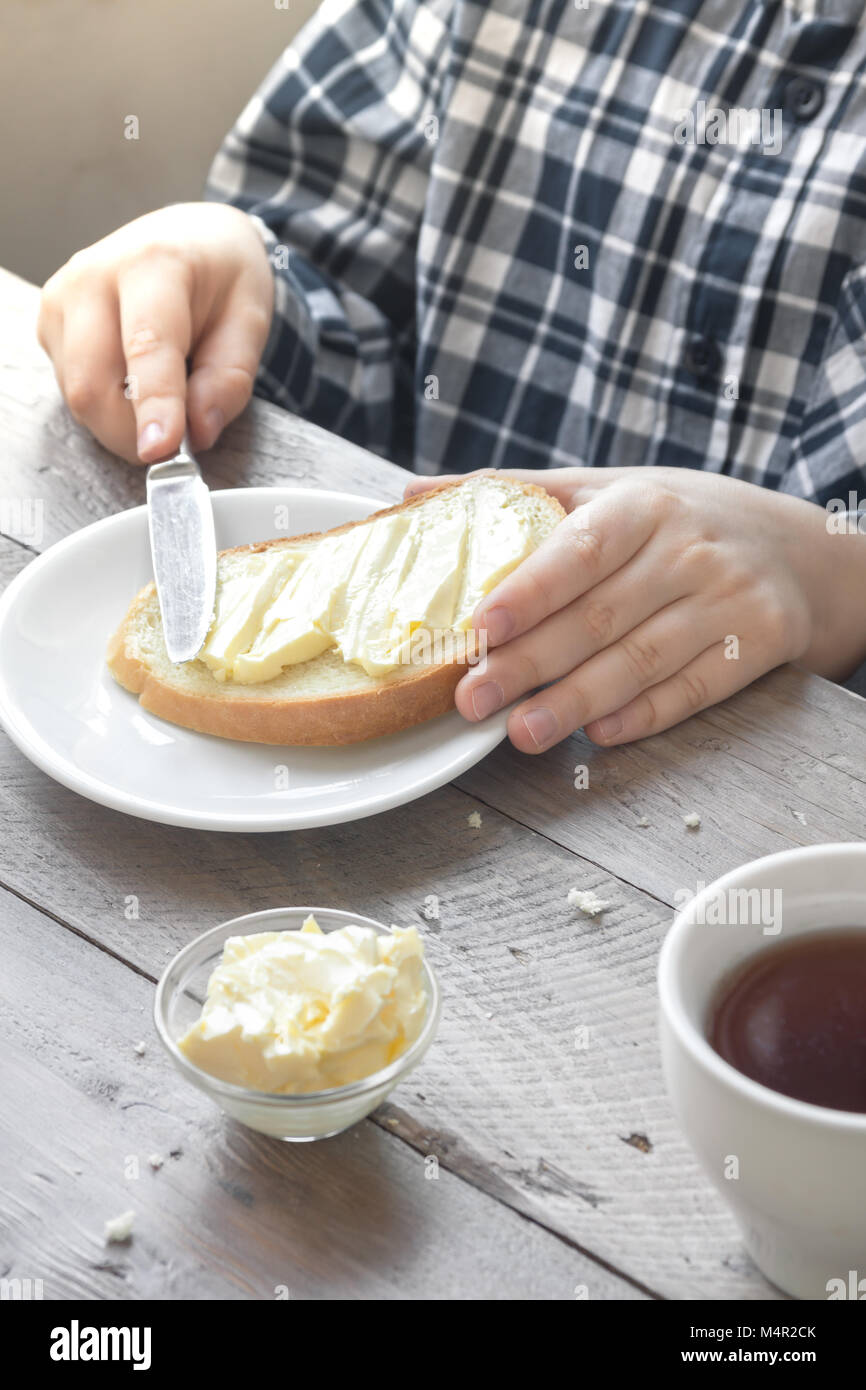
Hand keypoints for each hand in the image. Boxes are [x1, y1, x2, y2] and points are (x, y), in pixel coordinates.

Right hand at [37, 203, 273, 462]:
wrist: (188, 236)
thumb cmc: (221, 276)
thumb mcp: (250, 321)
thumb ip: (229, 380)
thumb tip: (199, 432)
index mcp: (153, 265)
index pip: (147, 346)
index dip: (154, 405)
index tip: (162, 451)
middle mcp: (92, 278)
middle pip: (92, 383)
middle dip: (132, 432)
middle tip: (174, 446)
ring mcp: (61, 301)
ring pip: (78, 395)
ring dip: (121, 422)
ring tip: (162, 399)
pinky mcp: (50, 324)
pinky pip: (72, 389)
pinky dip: (107, 406)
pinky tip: (134, 382)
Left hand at [405, 467, 865, 750]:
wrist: (789, 546)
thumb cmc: (671, 519)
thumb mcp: (605, 490)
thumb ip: (513, 497)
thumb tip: (411, 496)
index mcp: (639, 505)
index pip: (577, 551)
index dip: (528, 593)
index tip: (479, 627)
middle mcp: (685, 550)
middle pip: (598, 617)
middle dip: (530, 664)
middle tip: (472, 701)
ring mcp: (725, 599)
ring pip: (641, 660)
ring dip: (578, 702)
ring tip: (522, 733)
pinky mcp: (756, 642)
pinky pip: (694, 688)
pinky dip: (645, 715)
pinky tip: (599, 735)